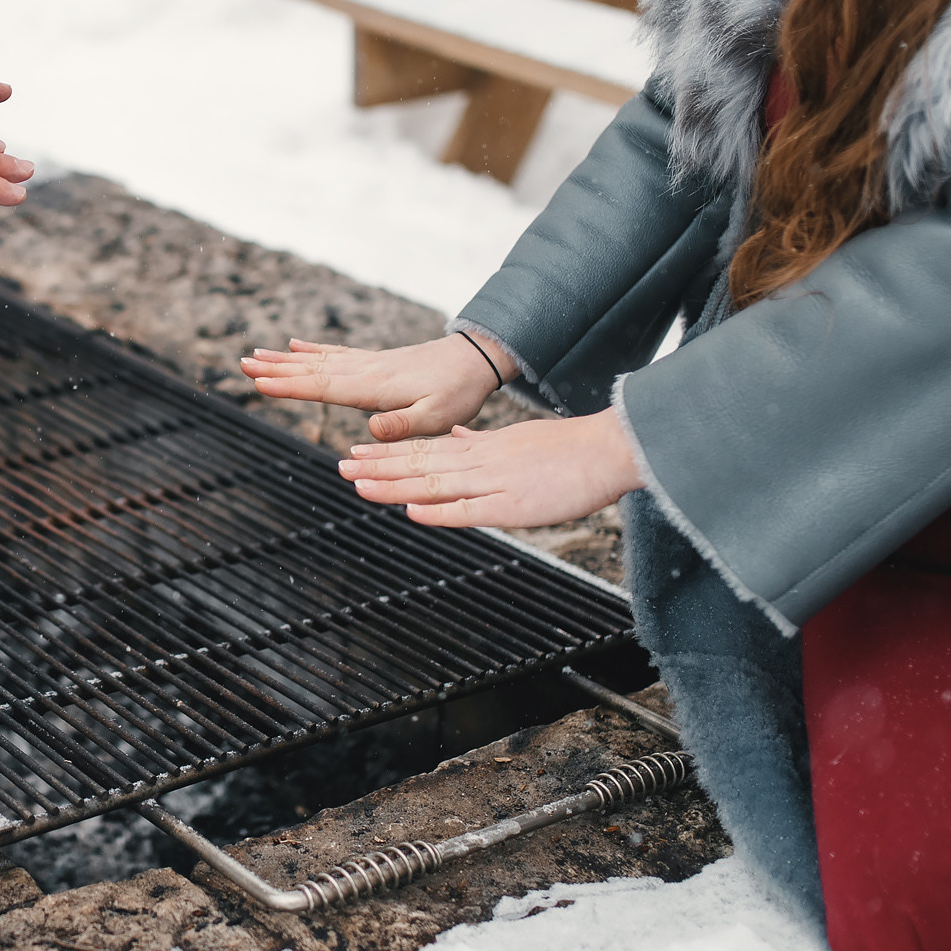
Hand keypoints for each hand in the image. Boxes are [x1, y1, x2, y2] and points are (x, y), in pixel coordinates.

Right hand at [238, 334, 511, 441]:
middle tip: (242, 365)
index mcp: (376, 387)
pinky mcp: (374, 362)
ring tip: (255, 356)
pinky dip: (311, 350)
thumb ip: (403, 424)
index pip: (324, 387)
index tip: (260, 383)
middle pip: (312, 371)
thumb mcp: (438, 417)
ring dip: (285, 360)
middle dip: (276, 370)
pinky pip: (335, 354)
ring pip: (318, 360)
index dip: (290, 386)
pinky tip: (294, 345)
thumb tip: (370, 427)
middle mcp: (366, 370)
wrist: (476, 359)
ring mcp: (368, 363)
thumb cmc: (459, 393)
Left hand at [337, 408, 642, 528]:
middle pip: (420, 465)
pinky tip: (411, 511)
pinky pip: (470, 510)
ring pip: (434, 485)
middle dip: (379, 467)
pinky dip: (439, 512)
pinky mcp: (513, 506)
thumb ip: (482, 442)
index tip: (357, 455)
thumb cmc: (569, 449)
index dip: (389, 454)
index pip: (425, 451)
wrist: (610, 450)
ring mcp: (495, 483)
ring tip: (359, 484)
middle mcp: (481, 463)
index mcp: (482, 449)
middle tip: (341, 466)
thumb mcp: (517, 438)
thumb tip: (456, 439)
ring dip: (394, 486)